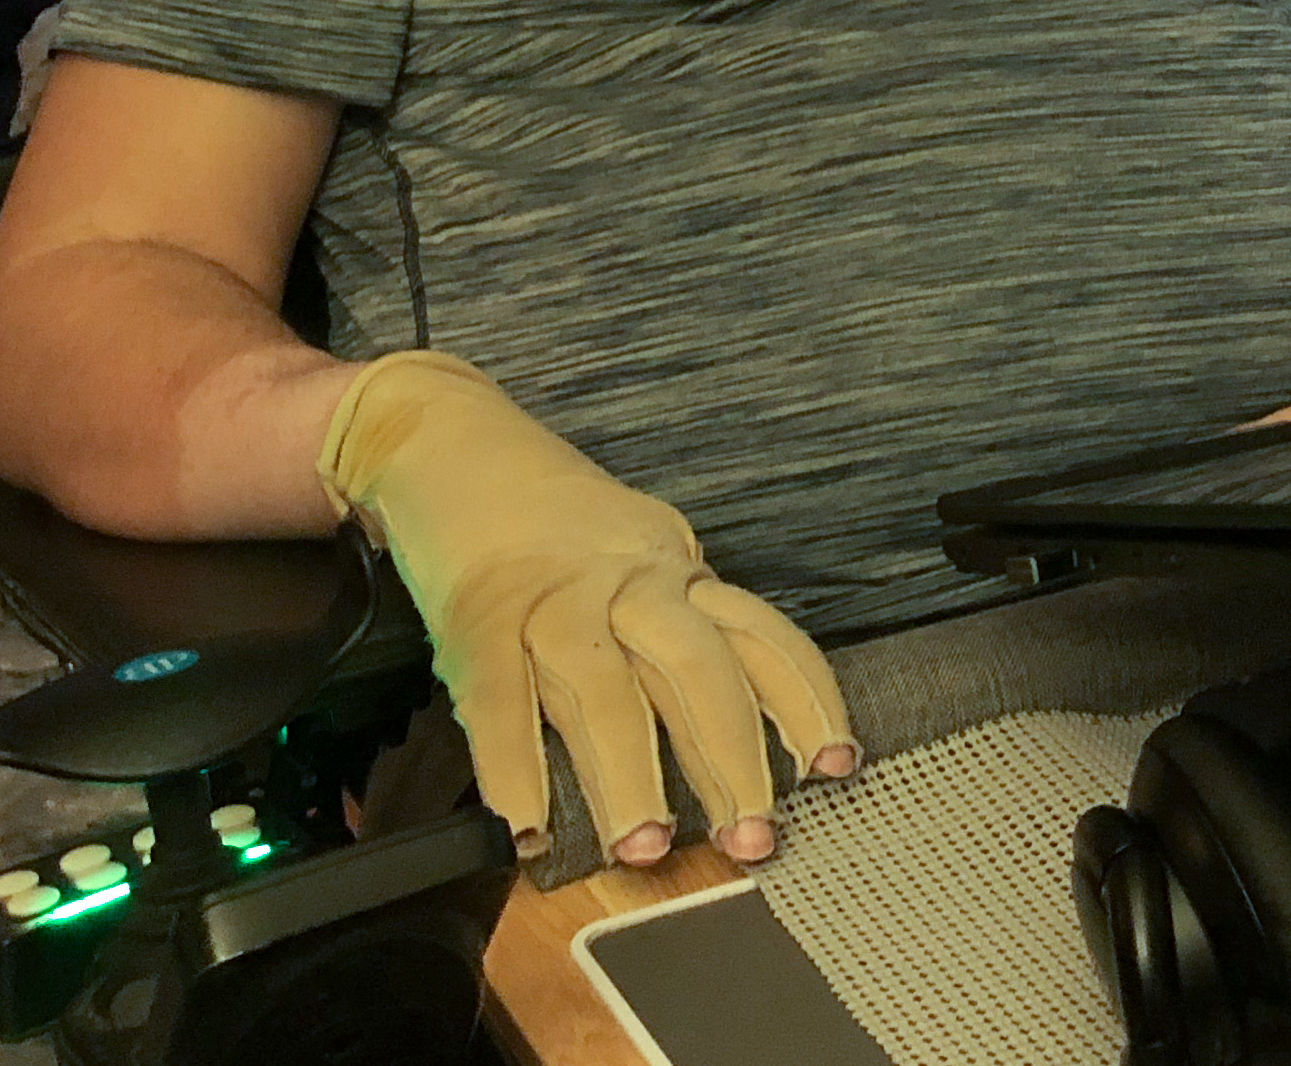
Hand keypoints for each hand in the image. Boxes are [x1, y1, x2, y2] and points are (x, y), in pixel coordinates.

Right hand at [315, 352, 858, 868]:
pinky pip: (501, 701)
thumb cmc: (554, 521)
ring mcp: (554, 601)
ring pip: (606, 692)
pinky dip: (514, 769)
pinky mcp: (478, 617)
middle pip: (699, 669)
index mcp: (678, 575)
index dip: (806, 703)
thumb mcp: (643, 557)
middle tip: (753, 839)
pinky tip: (528, 829)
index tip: (839, 767)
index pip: (763, 638)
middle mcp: (630, 585)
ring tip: (647, 849)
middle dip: (731, 759)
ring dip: (630, 776)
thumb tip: (733, 738)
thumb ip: (682, 628)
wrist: (452, 441)